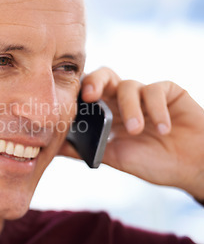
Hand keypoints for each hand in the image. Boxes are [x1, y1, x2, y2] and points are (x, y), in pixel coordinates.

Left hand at [59, 67, 203, 200]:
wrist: (192, 168)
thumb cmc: (153, 162)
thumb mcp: (114, 157)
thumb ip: (85, 150)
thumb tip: (53, 148)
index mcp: (107, 112)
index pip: (88, 93)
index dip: (78, 92)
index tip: (70, 103)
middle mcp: (123, 99)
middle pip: (104, 75)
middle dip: (95, 81)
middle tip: (90, 96)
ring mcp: (146, 94)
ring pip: (129, 85)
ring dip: (130, 109)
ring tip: (137, 131)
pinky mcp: (169, 91)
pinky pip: (156, 89)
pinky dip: (157, 110)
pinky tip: (164, 128)